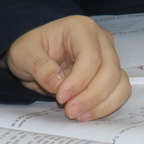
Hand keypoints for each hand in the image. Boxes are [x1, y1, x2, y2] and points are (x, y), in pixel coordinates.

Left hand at [5, 15, 129, 120]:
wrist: (36, 55)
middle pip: (110, 70)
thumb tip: (58, 84)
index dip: (79, 80)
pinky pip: (119, 91)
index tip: (61, 98)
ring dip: (101, 103)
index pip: (91, 56)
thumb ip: (39, 66)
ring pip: (118, 82)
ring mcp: (109, 56)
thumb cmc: (32, 48)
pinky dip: (107, 105)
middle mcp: (101, 40)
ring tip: (78, 115)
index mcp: (81, 28)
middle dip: (92, 95)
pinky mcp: (111, 73)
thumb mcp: (23, 53)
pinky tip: (87, 114)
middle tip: (70, 111)